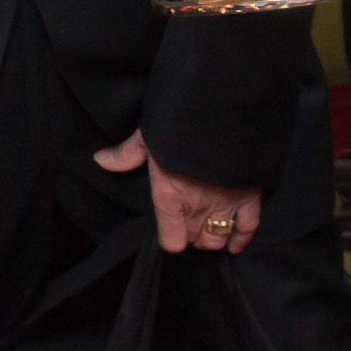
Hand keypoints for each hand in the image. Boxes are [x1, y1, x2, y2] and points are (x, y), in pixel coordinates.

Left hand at [93, 136, 263, 255]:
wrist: (222, 106)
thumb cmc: (179, 120)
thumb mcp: (148, 135)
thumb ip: (127, 155)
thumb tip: (100, 160)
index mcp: (169, 196)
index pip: (172, 241)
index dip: (172, 237)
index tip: (172, 228)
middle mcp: (197, 206)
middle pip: (196, 240)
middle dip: (193, 234)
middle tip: (191, 222)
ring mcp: (225, 203)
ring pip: (219, 237)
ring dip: (214, 236)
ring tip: (209, 227)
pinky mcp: (250, 196)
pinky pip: (248, 227)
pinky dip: (242, 238)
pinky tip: (236, 244)